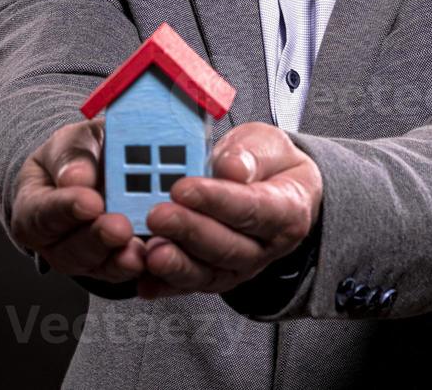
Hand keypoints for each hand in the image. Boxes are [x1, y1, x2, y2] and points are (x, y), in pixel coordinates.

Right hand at [10, 116, 145, 283]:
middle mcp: (55, 242)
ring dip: (120, 259)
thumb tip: (76, 176)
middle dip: (98, 238)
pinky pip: (127, 271)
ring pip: (99, 266)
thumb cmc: (80, 154)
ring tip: (139, 249)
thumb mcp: (72, 142)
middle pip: (70, 250)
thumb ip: (73, 155)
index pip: (43, 213)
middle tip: (120, 227)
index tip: (90, 202)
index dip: (66, 209)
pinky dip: (142, 264)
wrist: (100, 168)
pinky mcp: (115, 265)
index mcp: (34, 207)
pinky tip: (157, 254)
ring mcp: (86, 259)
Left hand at [138, 121, 322, 298]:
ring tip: (150, 250)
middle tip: (158, 215)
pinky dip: (164, 286)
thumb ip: (252, 155)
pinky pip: (189, 286)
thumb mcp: (269, 146)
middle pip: (227, 246)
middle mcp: (265, 247)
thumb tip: (232, 168)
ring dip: (176, 264)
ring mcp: (240, 267)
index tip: (183, 188)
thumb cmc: (269, 166)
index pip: (252, 209)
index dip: (216, 201)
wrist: (275, 189)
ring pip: (208, 273)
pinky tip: (145, 279)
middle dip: (189, 231)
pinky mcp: (215, 277)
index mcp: (287, 210)